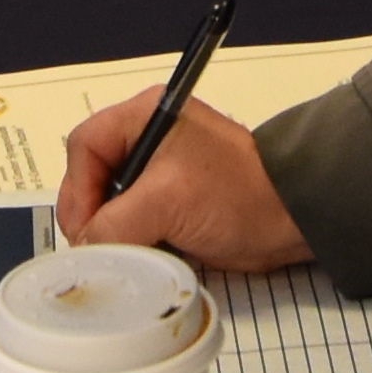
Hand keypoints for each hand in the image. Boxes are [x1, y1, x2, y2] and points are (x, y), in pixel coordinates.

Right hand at [52, 92, 311, 267]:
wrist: (292, 218)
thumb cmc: (236, 195)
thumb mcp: (166, 202)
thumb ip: (114, 223)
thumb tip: (85, 247)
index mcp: (144, 117)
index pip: (84, 147)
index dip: (79, 188)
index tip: (87, 229)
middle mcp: (147, 139)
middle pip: (91, 177)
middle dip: (92, 214)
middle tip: (100, 247)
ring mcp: (159, 174)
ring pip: (109, 204)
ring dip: (111, 232)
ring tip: (122, 253)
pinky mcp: (169, 205)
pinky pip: (131, 223)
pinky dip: (129, 241)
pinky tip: (138, 255)